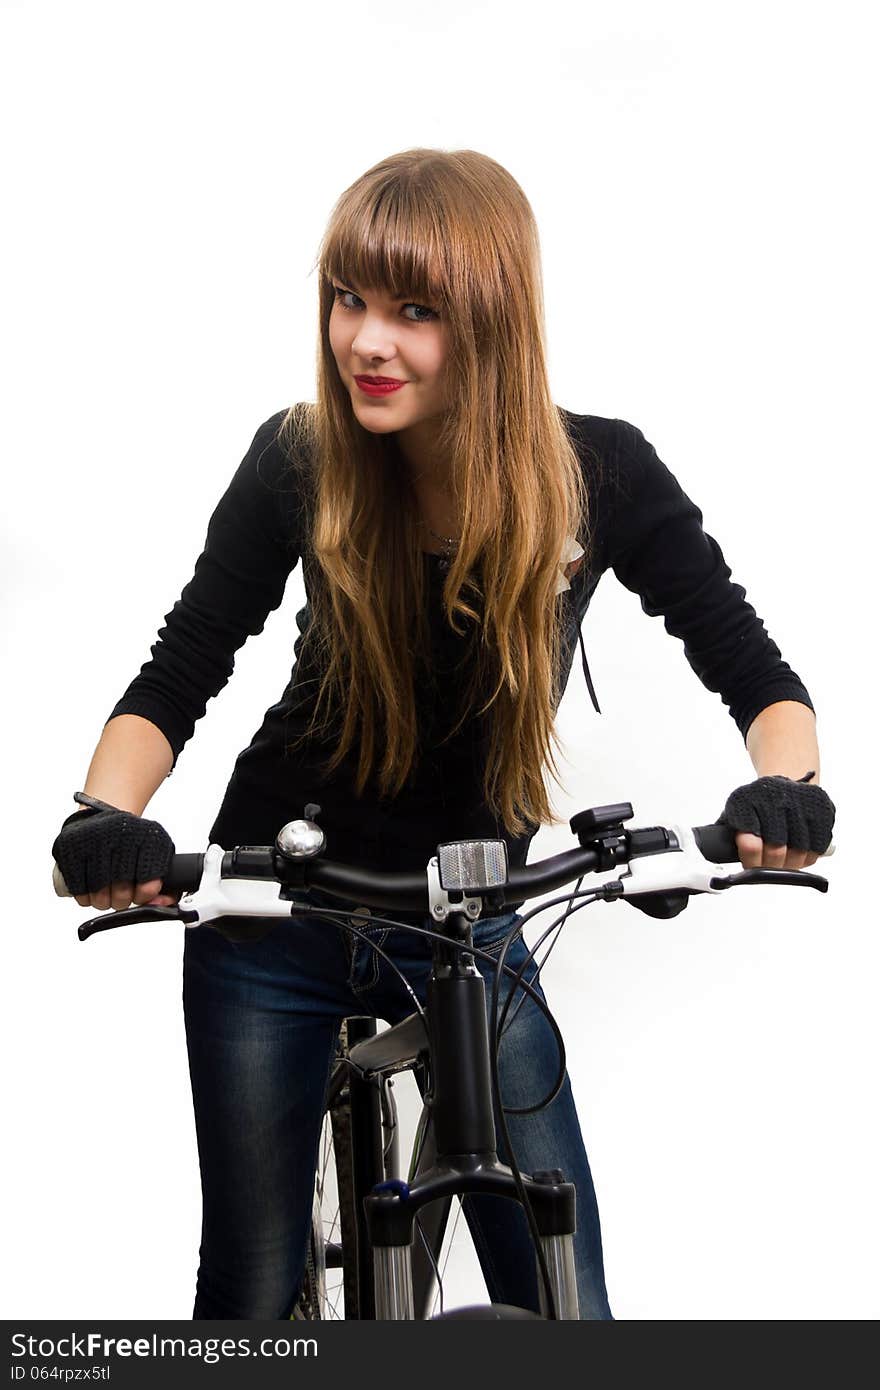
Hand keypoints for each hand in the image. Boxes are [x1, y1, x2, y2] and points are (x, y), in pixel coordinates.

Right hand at [53, 800, 175, 909]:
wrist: (100, 814)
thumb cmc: (131, 841)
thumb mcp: (156, 856)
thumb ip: (168, 886)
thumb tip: (160, 905)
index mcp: (147, 837)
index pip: (149, 883)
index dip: (144, 895)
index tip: (140, 892)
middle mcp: (120, 836)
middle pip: (122, 893)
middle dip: (122, 900)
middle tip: (121, 893)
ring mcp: (93, 841)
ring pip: (99, 895)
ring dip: (103, 900)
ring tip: (105, 890)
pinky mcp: (70, 848)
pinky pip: (78, 889)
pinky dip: (85, 896)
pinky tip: (90, 888)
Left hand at [717, 773, 834, 871]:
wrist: (784, 780)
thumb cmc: (757, 804)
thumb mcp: (734, 815)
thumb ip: (727, 836)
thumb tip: (721, 857)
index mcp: (745, 801)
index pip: (750, 844)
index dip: (751, 860)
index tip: (752, 863)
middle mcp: (773, 797)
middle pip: (776, 851)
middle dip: (771, 865)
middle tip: (768, 865)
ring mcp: (800, 801)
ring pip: (799, 852)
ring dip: (791, 863)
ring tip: (784, 860)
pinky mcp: (821, 808)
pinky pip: (818, 845)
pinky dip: (809, 856)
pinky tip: (800, 852)